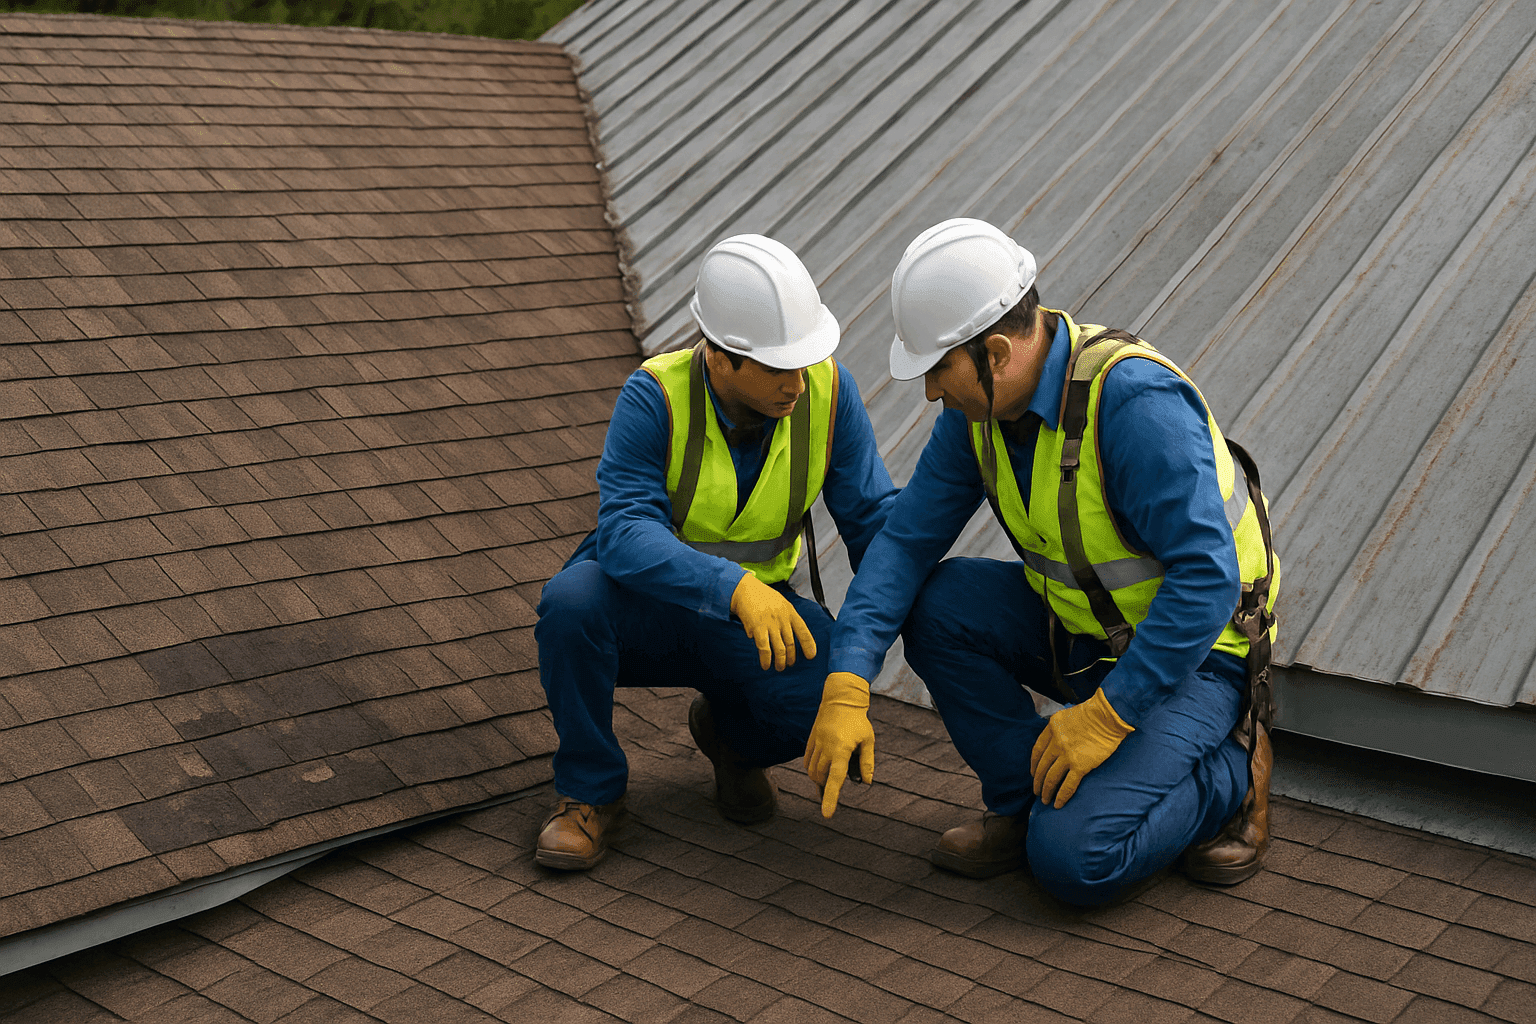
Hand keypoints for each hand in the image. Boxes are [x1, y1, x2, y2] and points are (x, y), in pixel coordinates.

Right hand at [730, 573, 816, 670]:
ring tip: (779, 668)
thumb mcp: (781, 603)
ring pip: (780, 649)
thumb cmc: (763, 597)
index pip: (803, 631)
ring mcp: (771, 624)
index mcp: (790, 612)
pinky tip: (765, 665)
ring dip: (780, 661)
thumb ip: (787, 617)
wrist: (745, 589)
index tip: (811, 656)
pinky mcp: (758, 628)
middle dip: (791, 657)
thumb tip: (790, 635)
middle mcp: (782, 619)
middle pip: (791, 644)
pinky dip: (766, 659)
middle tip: (789, 664)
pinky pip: (765, 649)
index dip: (808, 644)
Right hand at [804, 672, 875, 817]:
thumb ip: (867, 762)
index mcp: (841, 749)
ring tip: (828, 780)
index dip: (831, 798)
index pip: (835, 779)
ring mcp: (816, 743)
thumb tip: (867, 782)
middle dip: (827, 787)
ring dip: (818, 779)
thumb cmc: (858, 720)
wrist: (841, 698)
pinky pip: (807, 760)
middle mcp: (826, 747)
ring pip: (812, 770)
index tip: (827, 815)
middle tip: (835, 791)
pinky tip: (819, 770)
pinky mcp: (810, 739)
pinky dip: (811, 769)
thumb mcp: (868, 740)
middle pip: (821, 777)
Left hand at [1030, 688, 1134, 808]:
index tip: (1033, 774)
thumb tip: (1056, 743)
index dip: (1033, 764)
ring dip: (1046, 791)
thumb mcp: (1067, 716)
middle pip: (1042, 767)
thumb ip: (1059, 730)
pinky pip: (1068, 785)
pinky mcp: (1080, 766)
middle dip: (1037, 782)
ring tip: (1044, 801)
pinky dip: (1061, 796)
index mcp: (1051, 728)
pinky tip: (1058, 804)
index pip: (1037, 751)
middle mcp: (1056, 743)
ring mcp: (1067, 755)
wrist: (1107, 716)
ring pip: (1051, 778)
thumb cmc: (1092, 714)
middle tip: (1036, 791)